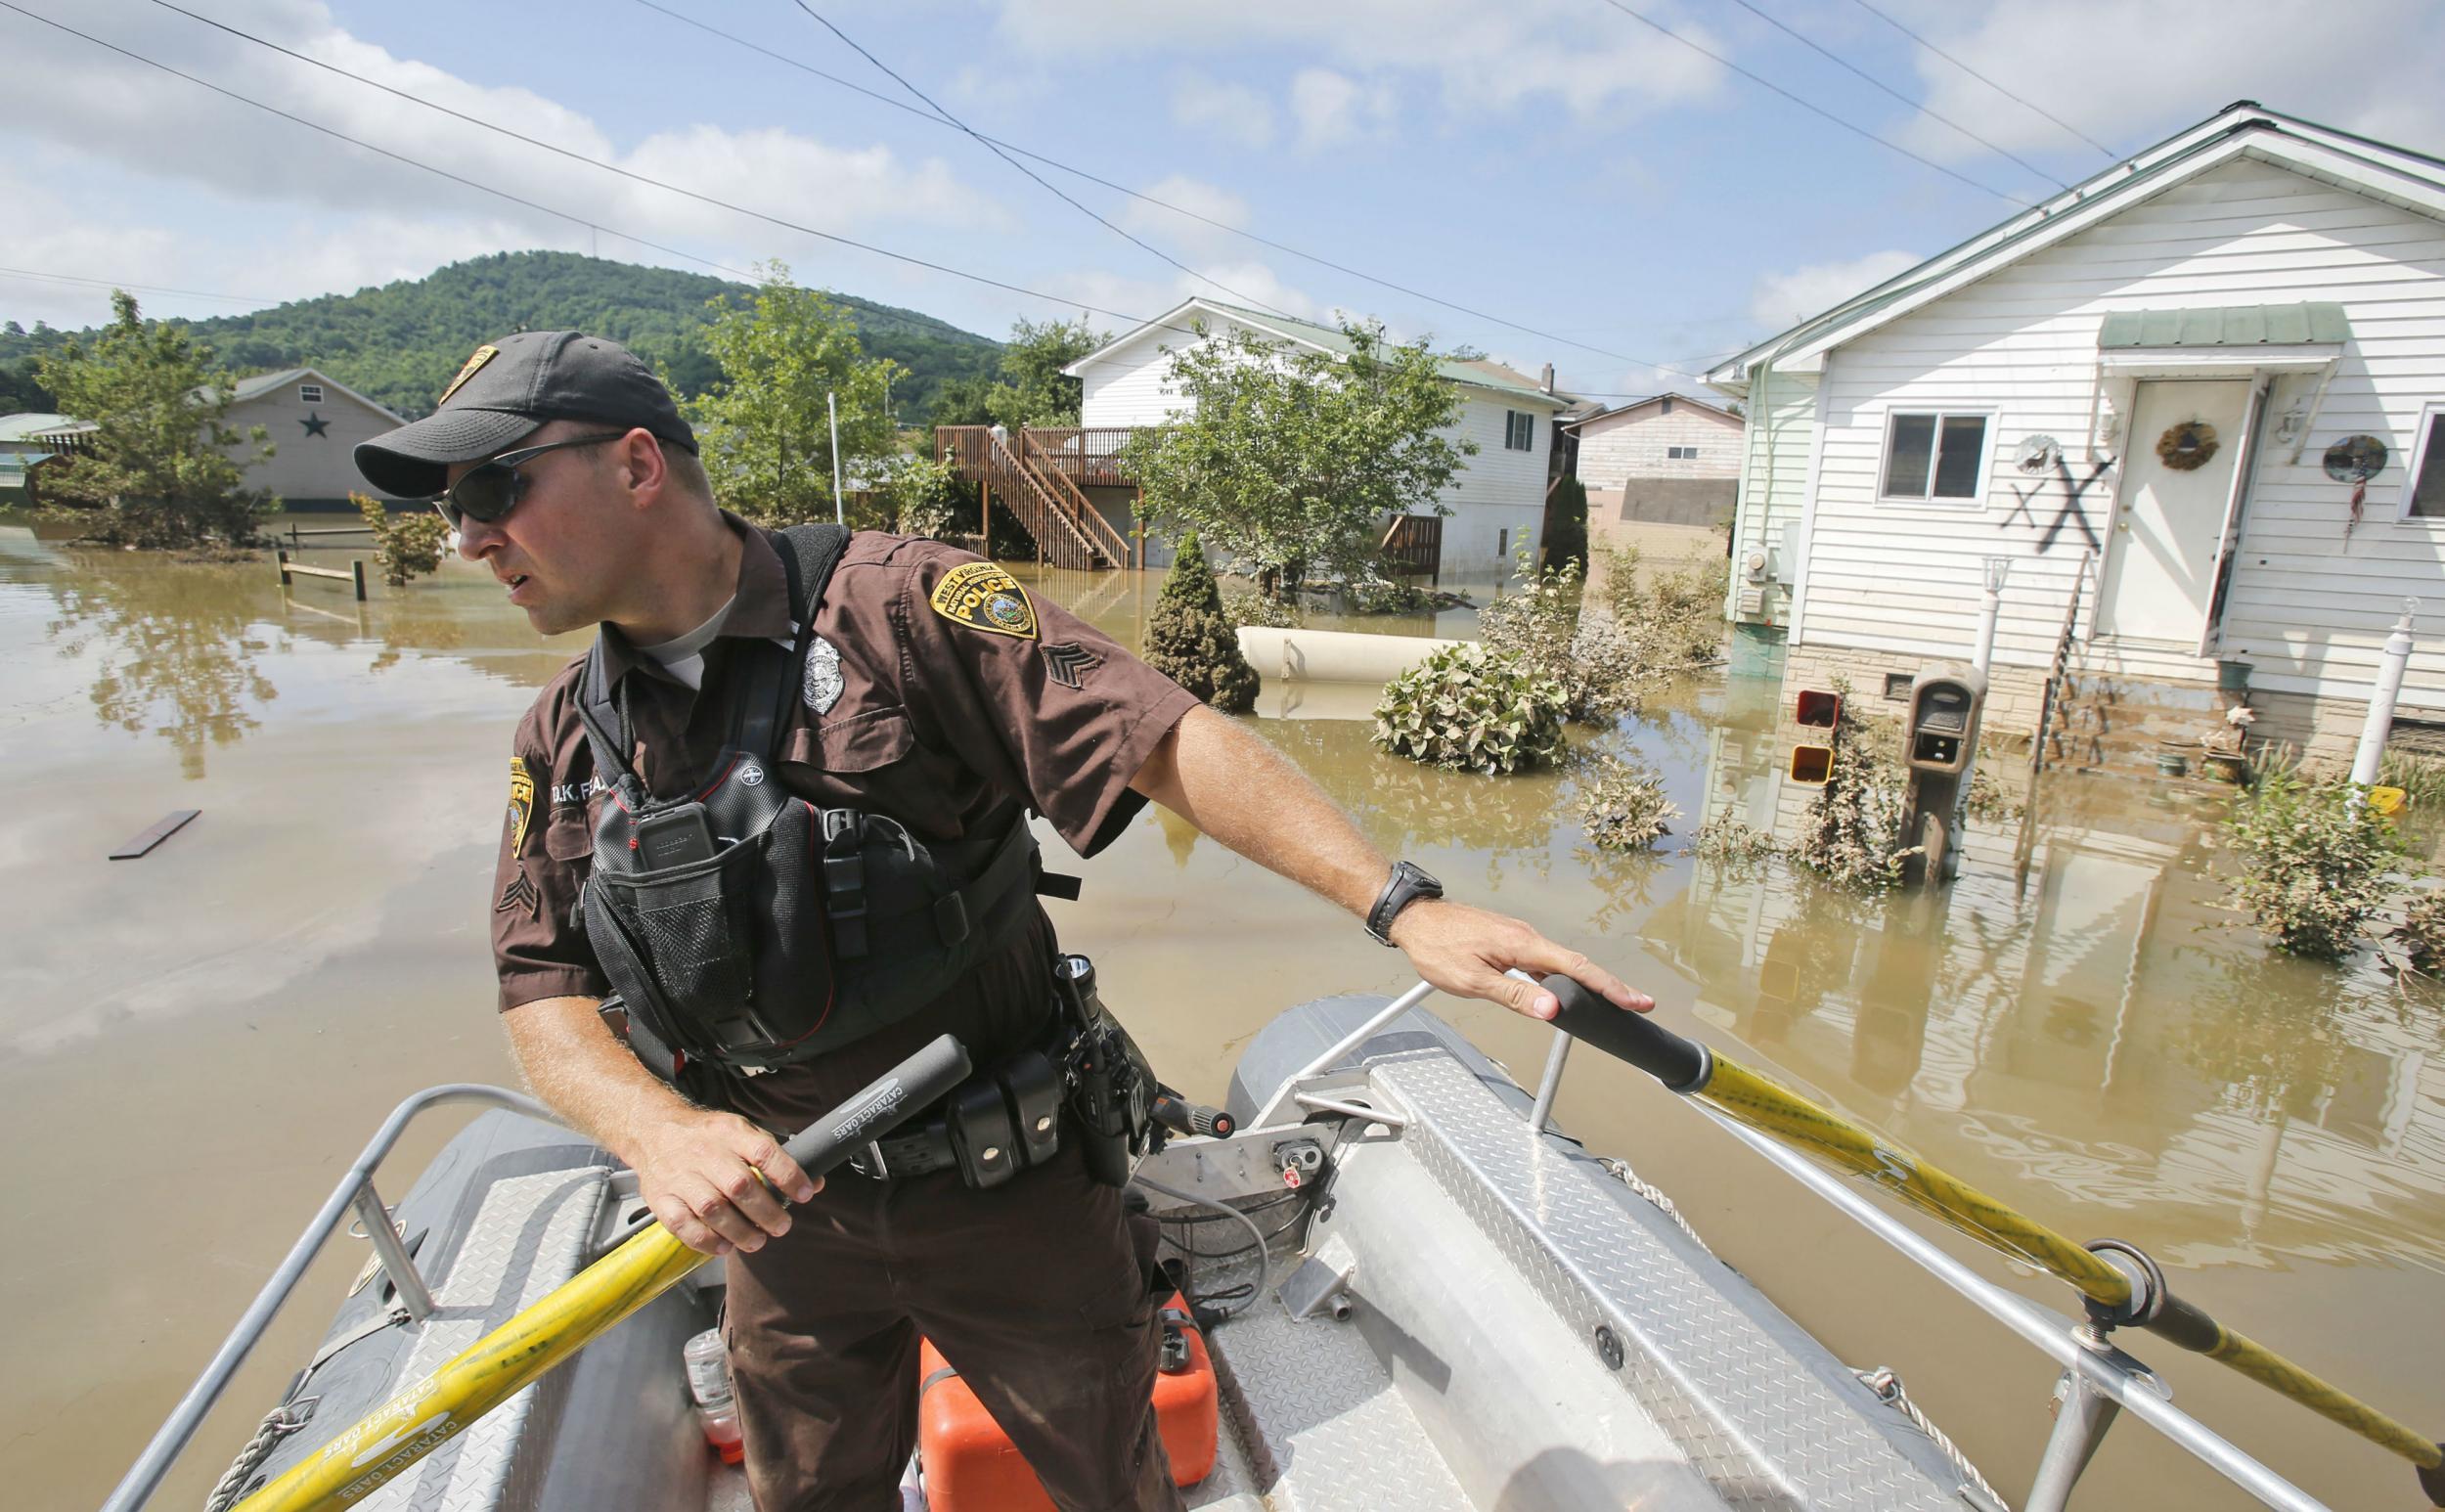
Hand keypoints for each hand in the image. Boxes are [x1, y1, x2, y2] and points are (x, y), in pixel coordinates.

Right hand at [629, 1109, 821, 1256]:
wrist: (654, 1131)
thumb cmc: (707, 1137)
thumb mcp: (743, 1133)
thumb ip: (776, 1157)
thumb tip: (814, 1183)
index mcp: (730, 1133)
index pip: (764, 1152)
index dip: (788, 1175)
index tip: (804, 1193)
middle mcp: (705, 1153)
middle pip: (740, 1185)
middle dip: (767, 1212)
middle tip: (781, 1226)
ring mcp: (680, 1176)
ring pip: (712, 1208)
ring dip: (740, 1231)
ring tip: (757, 1240)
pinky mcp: (661, 1197)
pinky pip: (682, 1224)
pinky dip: (706, 1241)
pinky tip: (724, 1246)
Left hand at [1387, 898, 1653, 1021]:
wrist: (1414, 920)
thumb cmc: (1437, 949)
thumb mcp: (1472, 980)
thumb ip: (1515, 995)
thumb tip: (1553, 1009)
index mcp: (1522, 943)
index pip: (1577, 967)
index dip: (1609, 986)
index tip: (1637, 1000)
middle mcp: (1527, 936)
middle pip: (1577, 964)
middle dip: (1608, 985)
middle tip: (1638, 1004)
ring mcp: (1519, 938)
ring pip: (1560, 963)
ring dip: (1586, 982)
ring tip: (1612, 1002)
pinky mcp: (1509, 941)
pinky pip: (1543, 961)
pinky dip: (1562, 976)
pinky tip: (1564, 992)